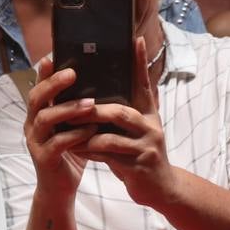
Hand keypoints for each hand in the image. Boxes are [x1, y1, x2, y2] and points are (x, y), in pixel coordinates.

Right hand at [23, 57, 95, 200]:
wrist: (60, 189)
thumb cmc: (70, 152)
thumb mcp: (74, 125)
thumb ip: (79, 106)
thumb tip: (102, 81)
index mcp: (39, 113)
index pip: (39, 86)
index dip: (44, 72)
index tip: (52, 55)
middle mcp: (32, 124)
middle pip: (36, 98)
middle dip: (53, 84)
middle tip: (72, 73)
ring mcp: (35, 142)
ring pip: (45, 118)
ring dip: (68, 109)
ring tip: (90, 104)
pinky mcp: (43, 158)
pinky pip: (57, 143)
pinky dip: (75, 135)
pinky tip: (91, 130)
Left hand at [75, 36, 175, 208]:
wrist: (162, 189)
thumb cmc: (141, 155)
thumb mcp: (137, 131)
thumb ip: (124, 114)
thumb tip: (96, 95)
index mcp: (149, 114)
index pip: (144, 84)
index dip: (140, 62)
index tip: (135, 39)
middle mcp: (151, 127)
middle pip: (119, 112)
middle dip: (92, 110)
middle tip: (69, 106)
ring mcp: (146, 147)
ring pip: (111, 136)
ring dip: (86, 134)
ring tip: (66, 131)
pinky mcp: (138, 166)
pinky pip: (108, 157)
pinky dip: (90, 152)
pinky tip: (76, 150)